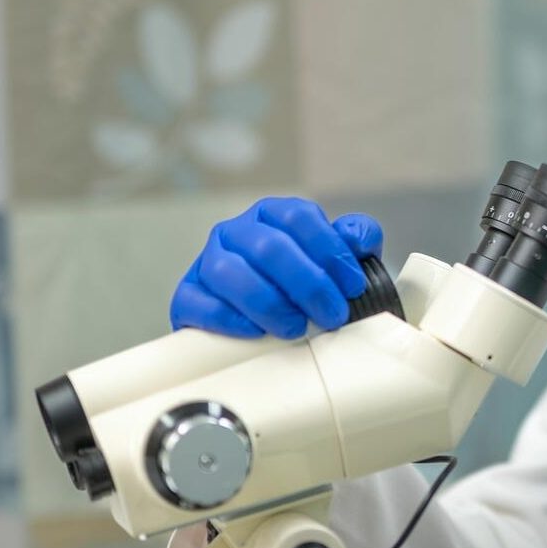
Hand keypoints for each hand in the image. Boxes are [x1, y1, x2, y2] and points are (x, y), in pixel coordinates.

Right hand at [169, 197, 383, 338]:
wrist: (259, 326)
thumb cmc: (302, 288)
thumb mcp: (335, 258)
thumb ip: (355, 238)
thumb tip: (358, 240)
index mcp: (272, 214)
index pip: (299, 217)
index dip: (330, 251)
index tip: (352, 286)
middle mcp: (237, 232)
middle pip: (269, 247)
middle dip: (308, 284)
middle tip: (332, 315)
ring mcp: (208, 262)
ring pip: (231, 272)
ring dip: (269, 303)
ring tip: (296, 328)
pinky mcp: (188, 296)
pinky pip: (199, 302)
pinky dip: (229, 319)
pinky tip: (257, 332)